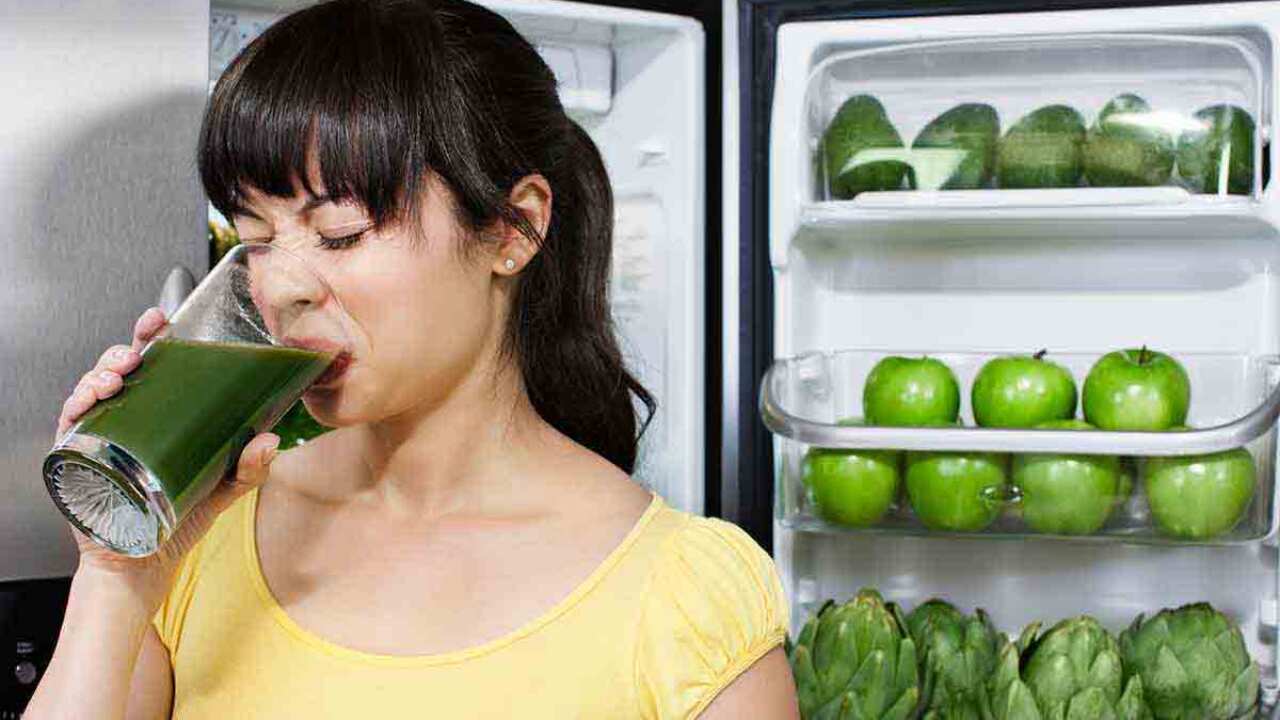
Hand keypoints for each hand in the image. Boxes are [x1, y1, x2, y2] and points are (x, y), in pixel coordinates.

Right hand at [54, 307, 280, 612]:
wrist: (145, 566)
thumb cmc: (178, 520)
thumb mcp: (223, 489)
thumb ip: (249, 468)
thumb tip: (270, 440)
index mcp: (159, 416)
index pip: (155, 368)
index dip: (153, 339)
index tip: (163, 320)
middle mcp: (127, 421)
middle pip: (120, 371)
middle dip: (126, 349)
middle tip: (141, 346)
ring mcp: (100, 438)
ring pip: (91, 390)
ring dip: (100, 374)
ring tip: (118, 375)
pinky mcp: (78, 461)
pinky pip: (69, 425)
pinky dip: (76, 406)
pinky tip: (91, 400)